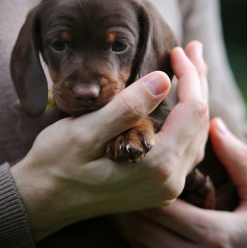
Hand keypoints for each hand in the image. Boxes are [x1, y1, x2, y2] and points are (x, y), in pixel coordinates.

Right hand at [10, 41, 208, 241]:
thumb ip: (127, 108)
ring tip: (192, 69)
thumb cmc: (58, 163)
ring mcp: (167, 185)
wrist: (47, 198)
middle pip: (200, 120)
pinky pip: (187, 147)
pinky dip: (188, 119)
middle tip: (192, 49)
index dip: (188, 75)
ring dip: (196, 98)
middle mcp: (169, 179)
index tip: (176, 50)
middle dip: (197, 81)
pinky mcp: (160, 184)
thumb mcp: (85, 131)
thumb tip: (163, 80)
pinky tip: (183, 102)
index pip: (191, 109)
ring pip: (197, 133)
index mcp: (156, 164)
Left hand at [114, 118, 246, 247]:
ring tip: (118, 189)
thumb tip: (215, 124)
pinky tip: (131, 213)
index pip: (164, 205)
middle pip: (143, 226)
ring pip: (138, 242)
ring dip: (125, 216)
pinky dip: (133, 233)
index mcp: (216, 236)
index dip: (143, 181)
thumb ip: (240, 160)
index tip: (134, 159)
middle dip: (127, 199)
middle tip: (116, 172)